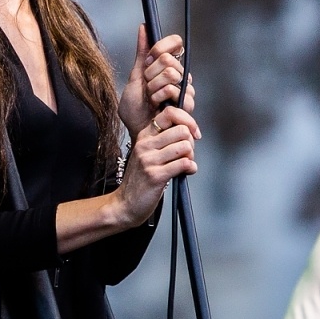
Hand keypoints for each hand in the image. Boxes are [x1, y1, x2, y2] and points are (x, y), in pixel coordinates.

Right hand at [112, 104, 198, 225]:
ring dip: (191, 157)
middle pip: (182, 130)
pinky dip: (190, 168)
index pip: (169, 113)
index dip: (187, 121)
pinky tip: (185, 173)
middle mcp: (145, 145)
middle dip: (191, 142)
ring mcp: (149, 160)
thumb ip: (164, 141)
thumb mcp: (148, 154)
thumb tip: (189, 131)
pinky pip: (184, 164)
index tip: (194, 133)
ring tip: (184, 164)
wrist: (125, 204)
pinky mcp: (156, 176)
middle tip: (186, 154)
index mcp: (144, 136)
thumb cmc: (141, 179)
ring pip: (185, 146)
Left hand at [118, 26, 195, 133]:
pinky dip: (159, 96)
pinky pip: (174, 89)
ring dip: (154, 87)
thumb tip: (144, 27)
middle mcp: (180, 76)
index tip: (147, 61)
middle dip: (151, 74)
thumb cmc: (136, 110)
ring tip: (151, 99)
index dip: (160, 48)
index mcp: (169, 67)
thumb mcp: (135, 77)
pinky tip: (157, 106)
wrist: (139, 132)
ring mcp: (185, 89)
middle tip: (147, 87)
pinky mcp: (187, 104)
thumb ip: (141, 53)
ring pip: (171, 73)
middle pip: (168, 59)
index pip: (175, 43)